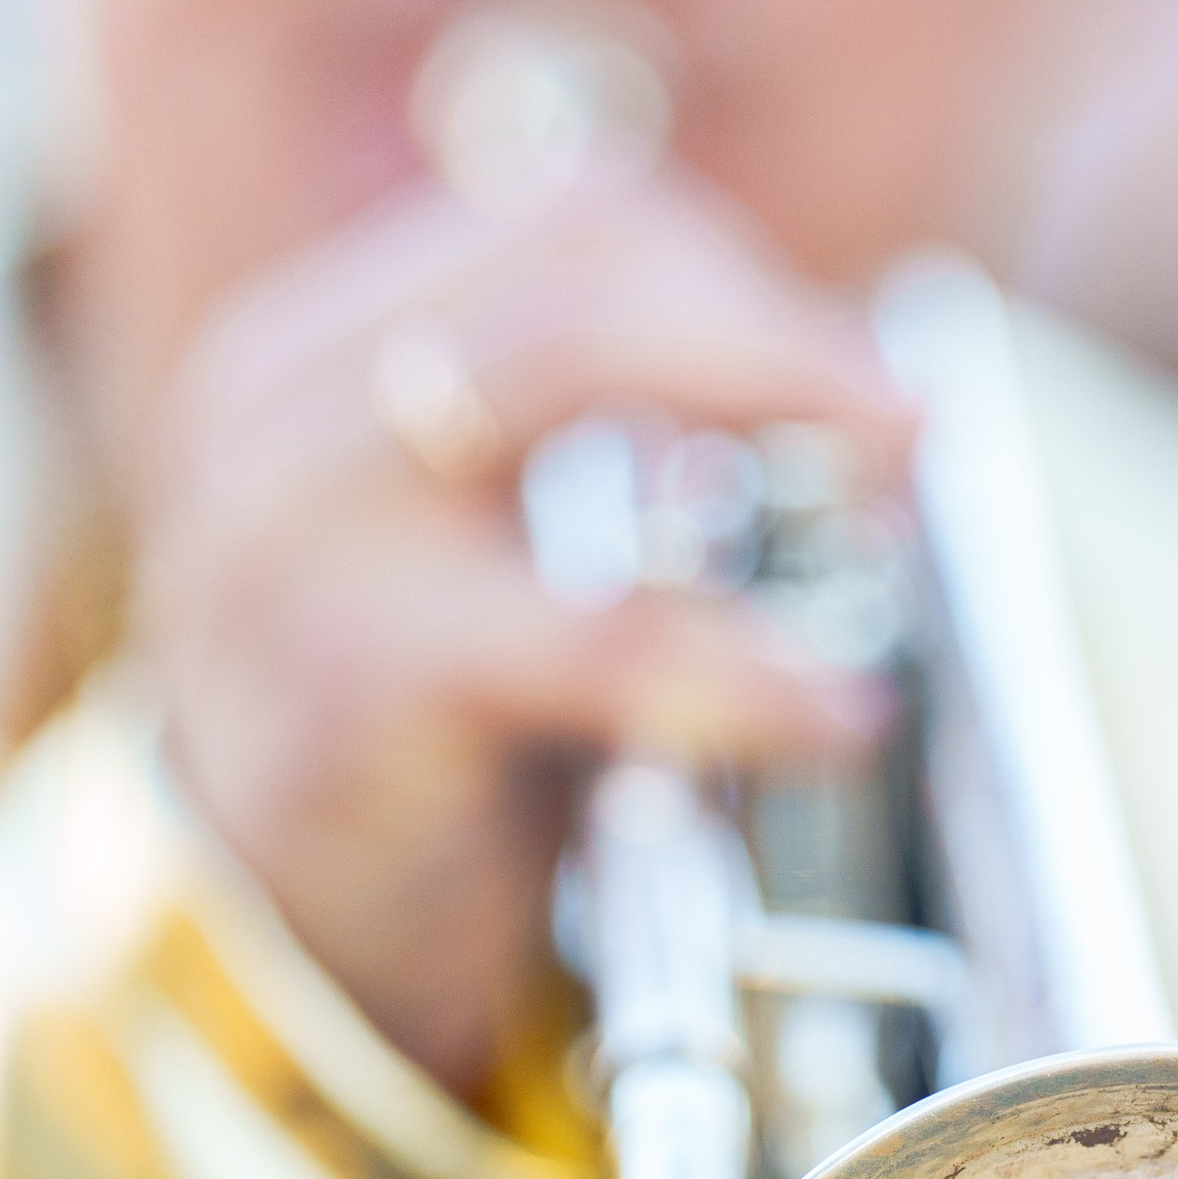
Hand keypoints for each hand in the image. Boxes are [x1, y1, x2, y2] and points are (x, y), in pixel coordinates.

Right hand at [136, 172, 912, 1093]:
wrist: (265, 955)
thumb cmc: (404, 737)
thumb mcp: (467, 547)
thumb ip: (587, 437)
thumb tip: (827, 372)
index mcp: (314, 351)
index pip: (564, 222)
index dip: (738, 277)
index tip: (855, 373)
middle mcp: (287, 407)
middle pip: (578, 263)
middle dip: (777, 331)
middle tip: (912, 427)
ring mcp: (304, 527)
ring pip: (573, 362)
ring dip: (773, 402)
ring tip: (897, 506)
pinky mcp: (360, 675)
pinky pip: (600, 632)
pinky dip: (751, 660)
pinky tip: (838, 713)